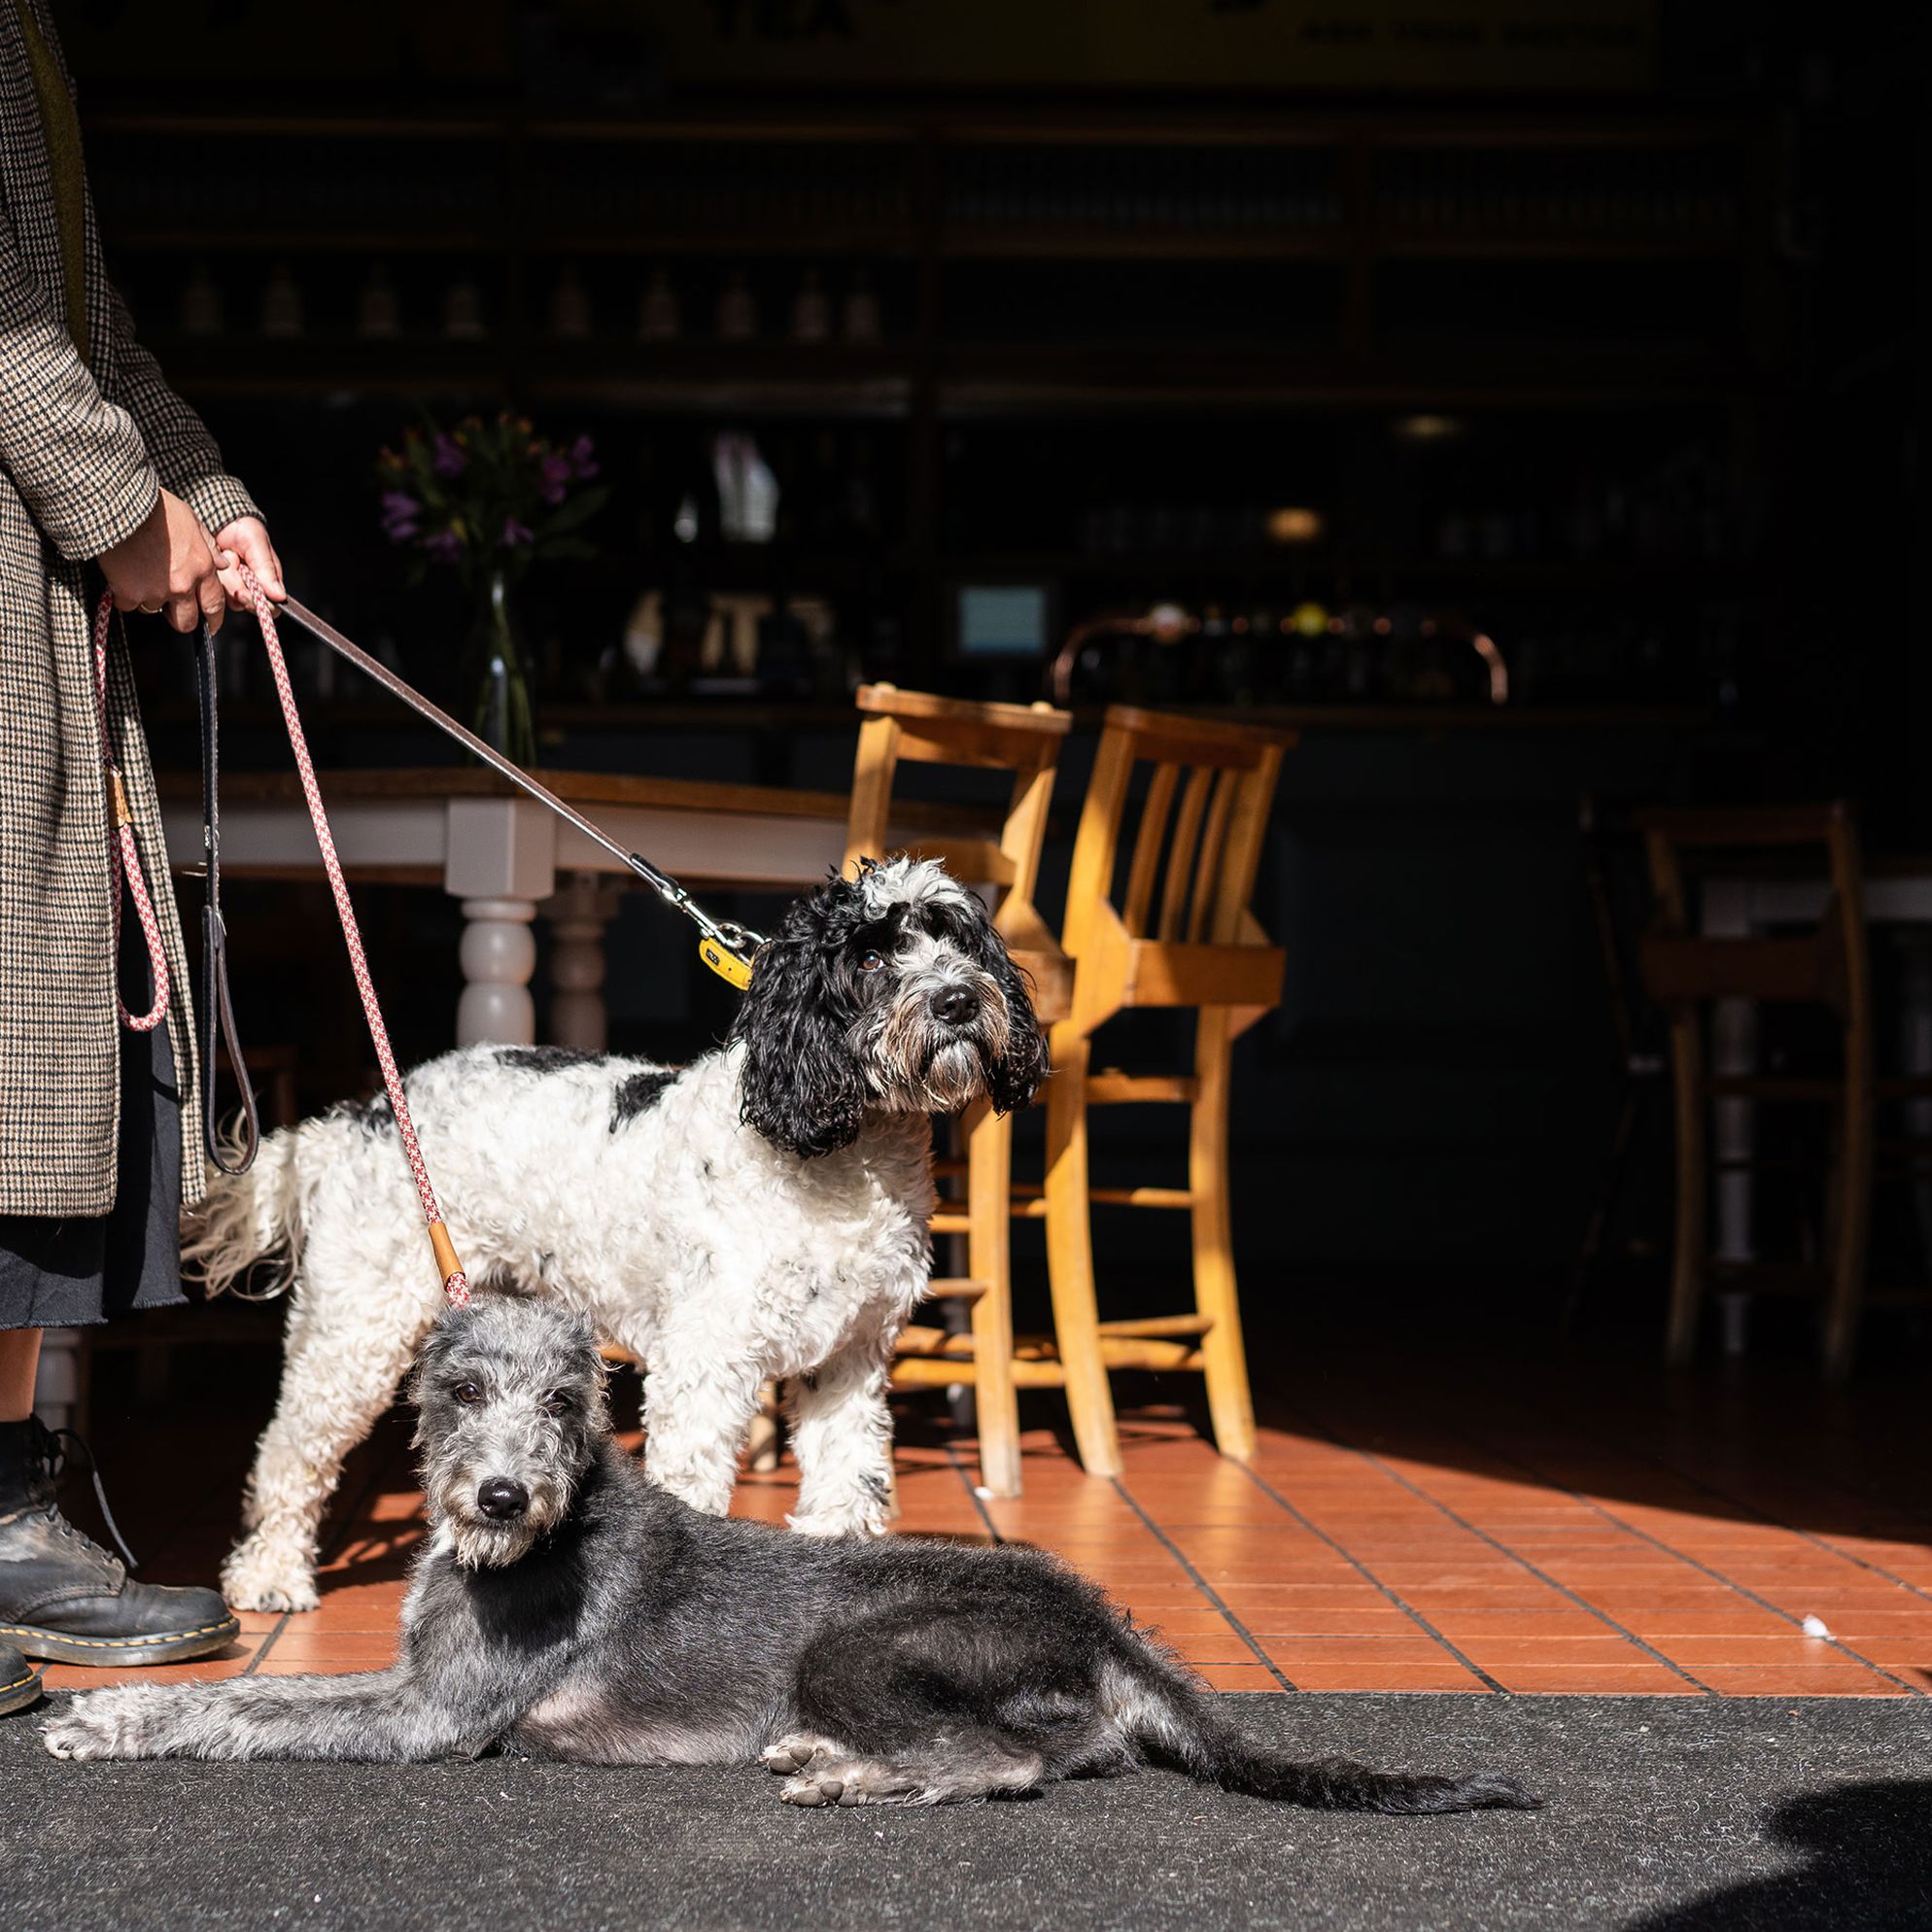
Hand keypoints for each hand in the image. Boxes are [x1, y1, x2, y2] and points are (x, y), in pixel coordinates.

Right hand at [98, 489, 224, 633]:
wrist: (120, 506)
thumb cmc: (157, 508)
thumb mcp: (192, 522)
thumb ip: (209, 547)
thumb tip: (223, 565)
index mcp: (202, 568)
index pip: (214, 605)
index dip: (213, 619)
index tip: (210, 626)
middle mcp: (183, 585)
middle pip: (186, 622)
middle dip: (181, 619)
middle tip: (172, 611)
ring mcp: (155, 592)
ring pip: (154, 611)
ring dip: (149, 600)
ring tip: (141, 576)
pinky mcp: (129, 594)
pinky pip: (128, 605)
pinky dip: (124, 596)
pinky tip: (122, 577)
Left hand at [213, 514, 285, 613]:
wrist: (216, 515)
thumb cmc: (242, 527)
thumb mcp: (258, 544)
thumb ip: (267, 569)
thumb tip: (280, 596)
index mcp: (269, 583)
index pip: (270, 607)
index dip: (259, 603)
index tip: (246, 593)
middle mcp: (251, 589)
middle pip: (246, 603)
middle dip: (237, 584)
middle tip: (234, 563)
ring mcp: (232, 587)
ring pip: (228, 596)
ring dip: (225, 575)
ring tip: (227, 554)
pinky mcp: (215, 583)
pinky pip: (212, 588)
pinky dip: (214, 572)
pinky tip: (217, 558)